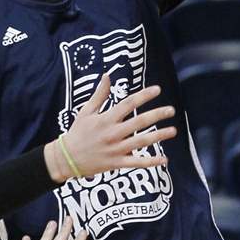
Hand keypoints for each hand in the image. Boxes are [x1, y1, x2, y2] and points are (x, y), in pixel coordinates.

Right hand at [44, 72, 177, 182]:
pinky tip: (165, 159)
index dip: (143, 96)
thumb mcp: (86, 111)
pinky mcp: (117, 163)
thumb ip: (99, 94)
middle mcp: (112, 133)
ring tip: (173, 130)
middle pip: (138, 122)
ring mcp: (115, 149)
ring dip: (158, 136)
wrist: (66, 159)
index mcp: (106, 119)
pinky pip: (136, 163)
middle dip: (156, 115)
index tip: (157, 89)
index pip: (128, 104)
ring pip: (141, 142)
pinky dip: (151, 162)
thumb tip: (107, 76)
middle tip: (171, 110)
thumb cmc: (77, 132)